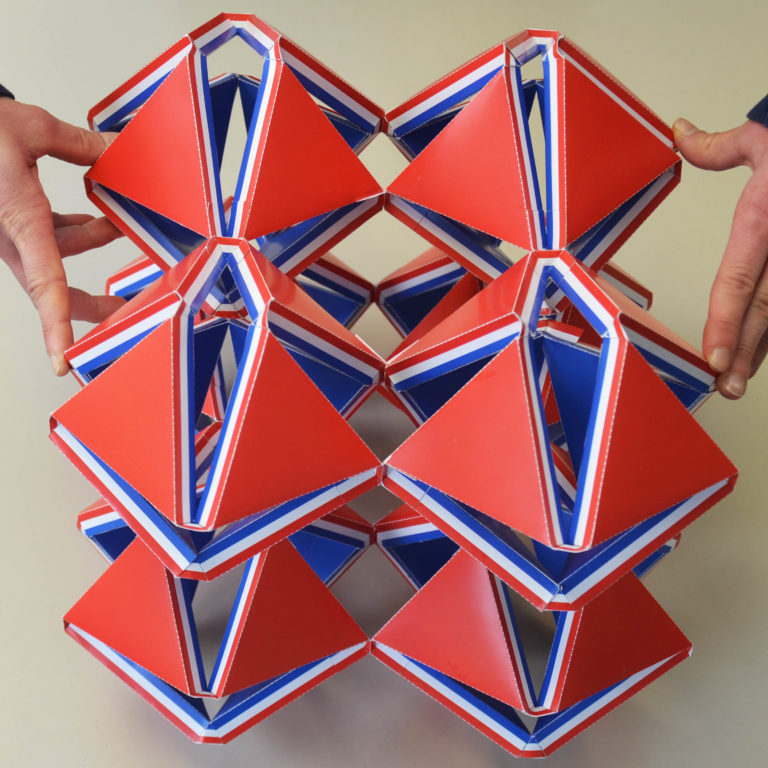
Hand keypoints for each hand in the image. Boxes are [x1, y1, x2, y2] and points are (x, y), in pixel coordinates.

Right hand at [0, 98, 123, 374]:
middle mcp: (11, 235)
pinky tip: (96, 221)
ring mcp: (10, 231)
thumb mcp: (31, 129)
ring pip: (57, 257)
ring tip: (119, 223)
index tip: (64, 360)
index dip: (56, 325)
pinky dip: (75, 233)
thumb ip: (79, 145)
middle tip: (127, 312)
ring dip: (92, 241)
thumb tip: (115, 148)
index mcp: (18, 221)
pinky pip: (48, 241)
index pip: (45, 283)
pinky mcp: (11, 221)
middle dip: (92, 303)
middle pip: (55, 288)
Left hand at [674, 117, 767, 398]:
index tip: (713, 358)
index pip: (739, 281)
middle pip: (765, 311)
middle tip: (723, 387)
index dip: (725, 322)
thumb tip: (678, 132)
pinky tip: (765, 351)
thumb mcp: (765, 136)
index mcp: (766, 223)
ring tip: (739, 382)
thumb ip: (719, 145)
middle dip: (744, 352)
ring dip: (764, 350)